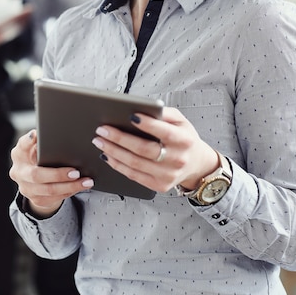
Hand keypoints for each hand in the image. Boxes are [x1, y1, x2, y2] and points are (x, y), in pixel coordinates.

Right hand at [9, 130, 93, 217]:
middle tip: (76, 172)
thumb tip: (39, 134)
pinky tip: (81, 187)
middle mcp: (19, 173)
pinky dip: (70, 192)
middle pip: (37, 175)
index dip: (30, 141)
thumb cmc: (36, 155)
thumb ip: (39, 138)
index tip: (39, 137)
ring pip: (49, 191)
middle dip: (58, 174)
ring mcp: (26, 189)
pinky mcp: (37, 200)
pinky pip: (55, 198)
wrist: (31, 178)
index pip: (23, 145)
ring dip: (70, 186)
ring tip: (86, 181)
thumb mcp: (35, 144)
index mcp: (19, 154)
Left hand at [91, 106, 218, 193]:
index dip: (147, 124)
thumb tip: (141, 108)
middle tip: (102, 129)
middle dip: (119, 138)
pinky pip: (133, 175)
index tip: (130, 115)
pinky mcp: (159, 186)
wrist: (196, 164)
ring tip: (99, 141)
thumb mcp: (180, 121)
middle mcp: (177, 159)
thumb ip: (163, 113)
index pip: (164, 131)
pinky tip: (107, 155)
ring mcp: (168, 175)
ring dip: (113, 151)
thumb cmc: (184, 138)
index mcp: (184, 140)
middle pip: (143, 149)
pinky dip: (117, 165)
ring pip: (135, 164)